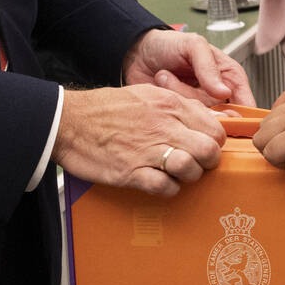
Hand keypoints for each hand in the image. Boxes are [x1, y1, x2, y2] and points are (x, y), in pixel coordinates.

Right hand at [54, 83, 225, 195]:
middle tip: (196, 164)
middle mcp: (163, 126)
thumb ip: (178, 106)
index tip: (206, 147)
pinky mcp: (131, 171)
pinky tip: (158, 183)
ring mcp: (147, 149)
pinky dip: (166, 189)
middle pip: (210, 151)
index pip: (215, 128)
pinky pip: (165, 187)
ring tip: (176, 174)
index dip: (215, 142)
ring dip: (187, 177)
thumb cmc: (106, 109)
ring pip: (191, 169)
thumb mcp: (148, 95)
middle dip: (207, 162)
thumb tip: (205, 119)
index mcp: (169, 105)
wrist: (69, 121)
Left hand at [124, 29, 255, 108]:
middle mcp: (216, 96)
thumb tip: (224, 92)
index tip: (226, 113)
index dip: (241, 114)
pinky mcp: (180, 115)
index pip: (246, 104)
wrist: (138, 52)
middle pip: (221, 115)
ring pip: (198, 116)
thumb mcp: (194, 46)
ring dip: (178, 93)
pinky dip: (169, 101)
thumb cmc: (170, 45)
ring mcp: (197, 107)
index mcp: (229, 77)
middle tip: (187, 81)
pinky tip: (162, 84)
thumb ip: (209, 67)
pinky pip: (180, 119)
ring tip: (167, 75)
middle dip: (200, 99)